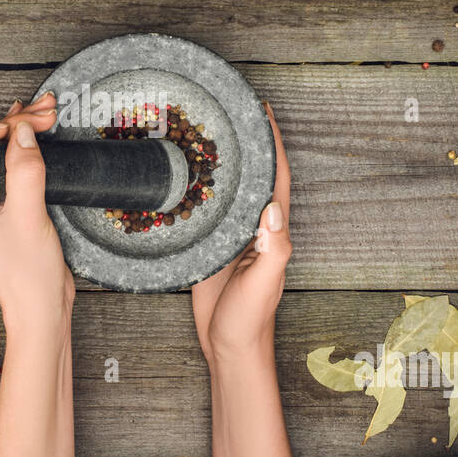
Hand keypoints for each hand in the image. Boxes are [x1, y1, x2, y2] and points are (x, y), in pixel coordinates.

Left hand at [0, 93, 74, 331]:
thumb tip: (23, 130)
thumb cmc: (26, 275)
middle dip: (6, 126)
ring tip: (45, 115)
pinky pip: (3, 167)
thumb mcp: (27, 216)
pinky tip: (38, 132)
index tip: (9, 131)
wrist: (44, 308)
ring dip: (17, 132)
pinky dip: (22, 148)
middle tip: (39, 115)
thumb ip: (24, 171)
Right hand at [191, 104, 291, 366]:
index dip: (273, 143)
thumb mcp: (263, 284)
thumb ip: (273, 247)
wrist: (229, 346)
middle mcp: (255, 227)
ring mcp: (233, 236)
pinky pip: (207, 211)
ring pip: (230, 190)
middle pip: (254, 175)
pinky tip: (181, 177)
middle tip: (229, 109)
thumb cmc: (251, 319)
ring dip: (222, 163)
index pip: (277, 176)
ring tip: (202, 132)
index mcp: (273, 230)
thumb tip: (273, 208)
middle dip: (247, 143)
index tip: (262, 110)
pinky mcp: (211, 247)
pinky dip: (199, 190)